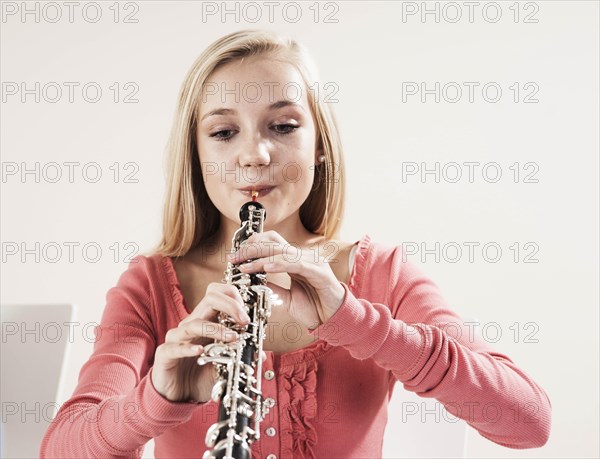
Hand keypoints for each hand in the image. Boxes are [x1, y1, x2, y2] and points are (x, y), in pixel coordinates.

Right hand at [152, 282, 252, 402]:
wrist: (178, 396)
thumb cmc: (201, 374)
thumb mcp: (225, 364)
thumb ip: (240, 357)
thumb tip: (262, 355)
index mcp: (206, 321)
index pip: (218, 295)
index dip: (234, 298)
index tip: (248, 315)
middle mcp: (192, 325)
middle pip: (210, 299)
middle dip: (230, 306)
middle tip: (244, 322)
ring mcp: (177, 338)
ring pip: (194, 323)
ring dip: (216, 329)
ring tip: (232, 338)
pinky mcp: (165, 354)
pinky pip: (176, 347)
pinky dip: (189, 348)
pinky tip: (200, 351)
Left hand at [228, 231, 345, 329]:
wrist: (334, 320)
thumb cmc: (314, 308)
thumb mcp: (286, 297)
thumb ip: (272, 286)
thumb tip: (253, 280)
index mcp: (295, 260)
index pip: (272, 243)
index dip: (253, 244)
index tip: (236, 255)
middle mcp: (304, 257)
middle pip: (274, 243)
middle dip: (251, 248)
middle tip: (234, 257)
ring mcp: (313, 262)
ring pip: (282, 252)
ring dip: (260, 258)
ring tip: (244, 266)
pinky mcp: (320, 272)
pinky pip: (296, 264)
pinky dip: (280, 264)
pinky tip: (266, 268)